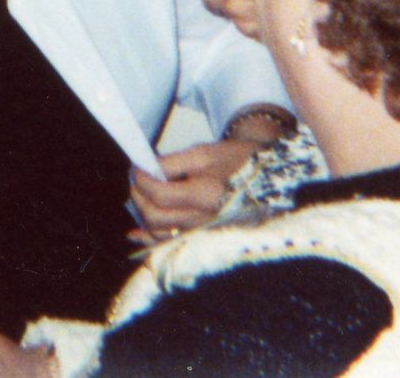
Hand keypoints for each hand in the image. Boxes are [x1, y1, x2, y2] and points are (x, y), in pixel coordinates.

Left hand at [129, 140, 252, 242]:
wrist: (264, 178)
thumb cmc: (234, 160)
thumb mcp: (202, 154)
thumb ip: (171, 163)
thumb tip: (144, 170)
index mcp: (206, 195)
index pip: (159, 193)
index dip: (141, 180)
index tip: (136, 168)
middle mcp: (204, 220)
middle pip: (156, 216)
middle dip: (138, 196)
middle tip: (136, 180)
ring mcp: (203, 233)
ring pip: (159, 233)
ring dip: (143, 214)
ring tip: (141, 196)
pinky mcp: (202, 239)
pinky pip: (170, 245)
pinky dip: (150, 240)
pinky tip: (135, 233)